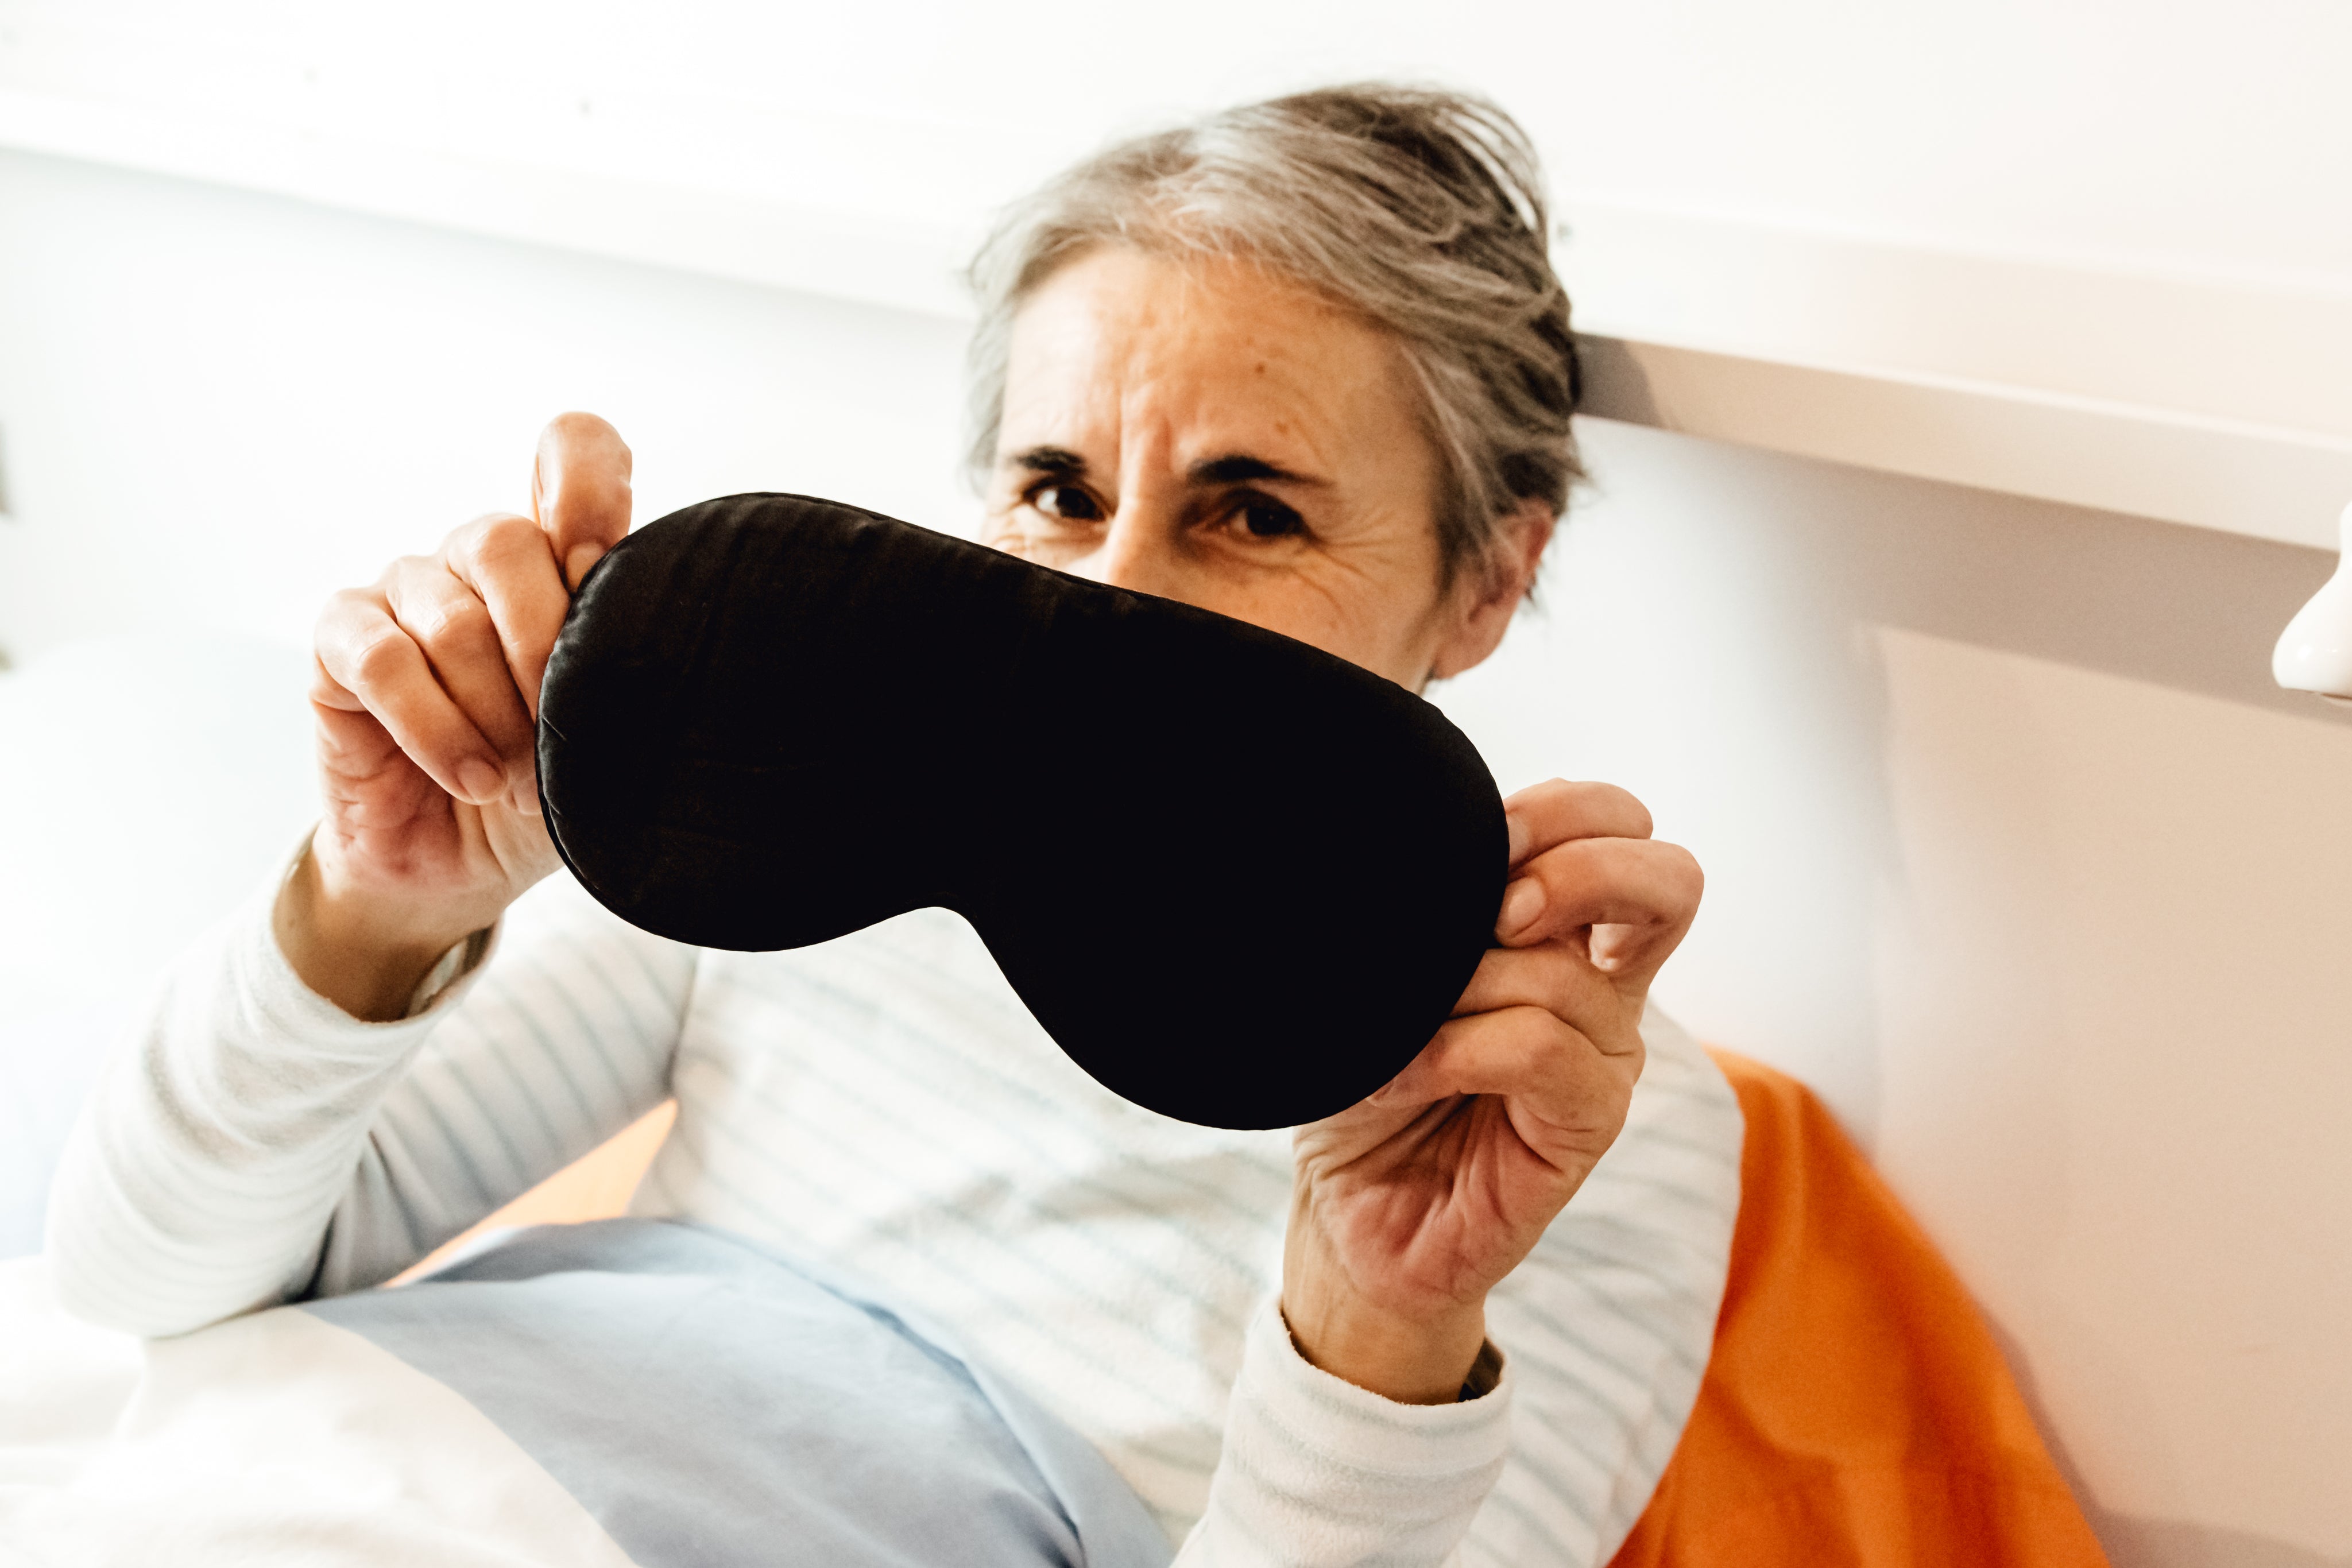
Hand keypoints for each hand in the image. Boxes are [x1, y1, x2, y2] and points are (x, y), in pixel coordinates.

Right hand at [278, 413, 632, 1018]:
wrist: (464, 868)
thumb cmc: (548, 789)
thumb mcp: (609, 729)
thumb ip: (625, 663)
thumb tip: (653, 629)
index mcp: (557, 558)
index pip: (573, 453)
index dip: (585, 483)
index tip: (598, 561)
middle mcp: (478, 559)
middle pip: (507, 540)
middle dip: (542, 648)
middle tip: (556, 727)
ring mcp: (404, 592)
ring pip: (450, 616)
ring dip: (492, 711)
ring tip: (511, 775)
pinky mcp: (341, 643)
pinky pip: (384, 659)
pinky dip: (434, 727)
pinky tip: (466, 774)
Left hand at [1281, 779, 1701, 1401]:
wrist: (1346, 1210)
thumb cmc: (1363, 1078)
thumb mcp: (1387, 969)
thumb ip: (1427, 908)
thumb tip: (1415, 848)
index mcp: (1565, 930)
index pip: (1622, 825)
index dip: (1566, 809)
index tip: (1478, 834)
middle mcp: (1603, 985)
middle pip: (1671, 878)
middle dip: (1577, 867)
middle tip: (1492, 910)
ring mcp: (1606, 1055)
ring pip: (1566, 973)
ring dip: (1458, 985)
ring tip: (1392, 1025)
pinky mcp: (1588, 1125)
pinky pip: (1541, 1050)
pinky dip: (1455, 1049)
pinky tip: (1400, 1073)